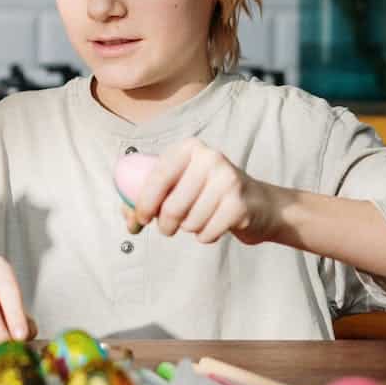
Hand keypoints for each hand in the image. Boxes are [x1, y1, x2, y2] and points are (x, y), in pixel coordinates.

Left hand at [127, 138, 279, 244]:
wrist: (257, 203)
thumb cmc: (206, 193)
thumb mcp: (177, 185)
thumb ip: (146, 198)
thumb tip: (128, 218)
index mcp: (187, 148)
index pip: (157, 177)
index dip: (143, 203)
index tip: (140, 219)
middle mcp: (209, 157)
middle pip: (172, 205)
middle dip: (165, 224)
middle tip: (168, 228)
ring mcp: (228, 179)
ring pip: (189, 222)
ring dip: (188, 229)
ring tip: (198, 219)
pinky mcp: (240, 204)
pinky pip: (206, 232)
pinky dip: (205, 236)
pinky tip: (214, 225)